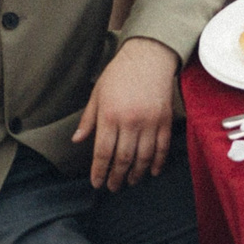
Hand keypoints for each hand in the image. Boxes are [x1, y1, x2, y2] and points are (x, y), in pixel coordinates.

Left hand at [74, 38, 178, 190]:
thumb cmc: (119, 74)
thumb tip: (77, 140)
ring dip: (137, 173)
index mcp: (110, 115)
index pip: (103, 152)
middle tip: (113, 187)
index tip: (97, 183)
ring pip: (144, 156)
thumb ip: (88, 119)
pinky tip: (152, 171)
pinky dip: (158, 162)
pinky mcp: (165, 120)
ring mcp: (150, 121)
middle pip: (124, 158)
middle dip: (117, 176)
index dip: (99, 171)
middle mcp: (130, 121)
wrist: (149, 56)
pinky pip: (162, 146)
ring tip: (131, 181)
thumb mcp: (97, 94)